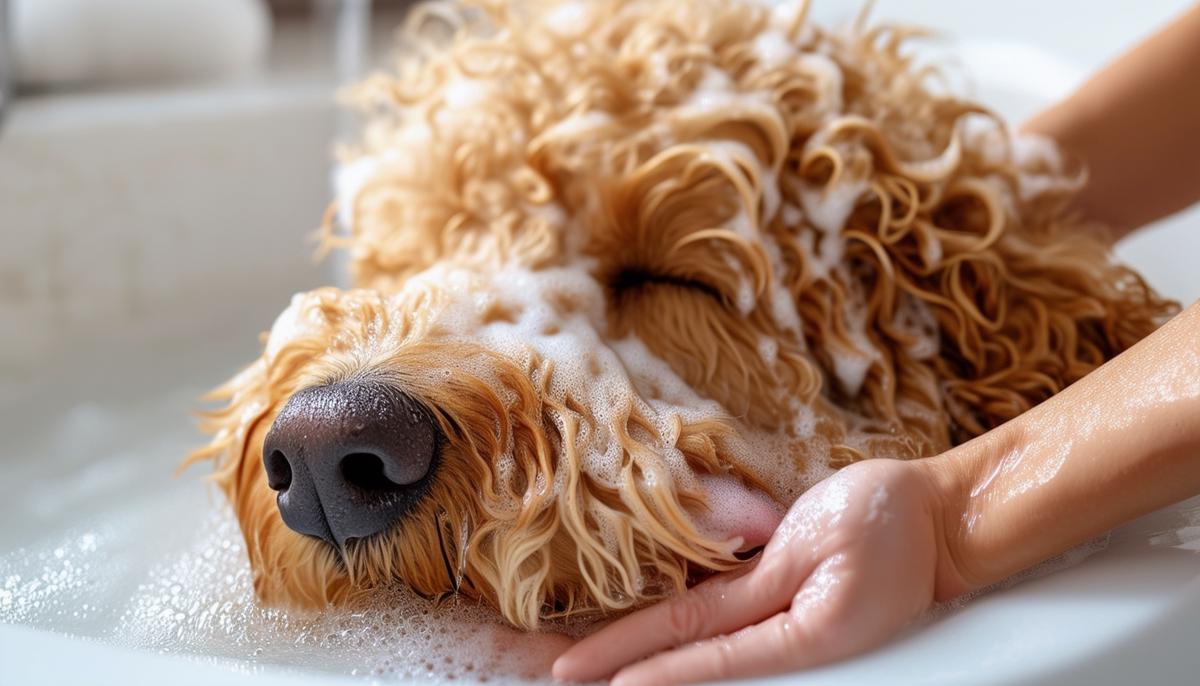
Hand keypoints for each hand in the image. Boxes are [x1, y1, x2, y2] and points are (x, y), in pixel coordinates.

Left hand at [552, 458, 944, 684]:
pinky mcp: (796, 609)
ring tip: (592, 660)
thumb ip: (754, 577)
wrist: (945, 515)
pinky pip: (732, 624)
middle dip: (628, 665)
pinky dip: (685, 635)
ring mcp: (794, 629)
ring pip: (707, 644)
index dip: (643, 661)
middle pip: (694, 653)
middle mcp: (792, 641)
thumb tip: (695, 608)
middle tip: (564, 672)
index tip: (592, 676)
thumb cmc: (888, 518)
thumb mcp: (813, 544)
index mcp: (803, 633)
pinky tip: (651, 638)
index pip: (702, 646)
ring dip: (650, 654)